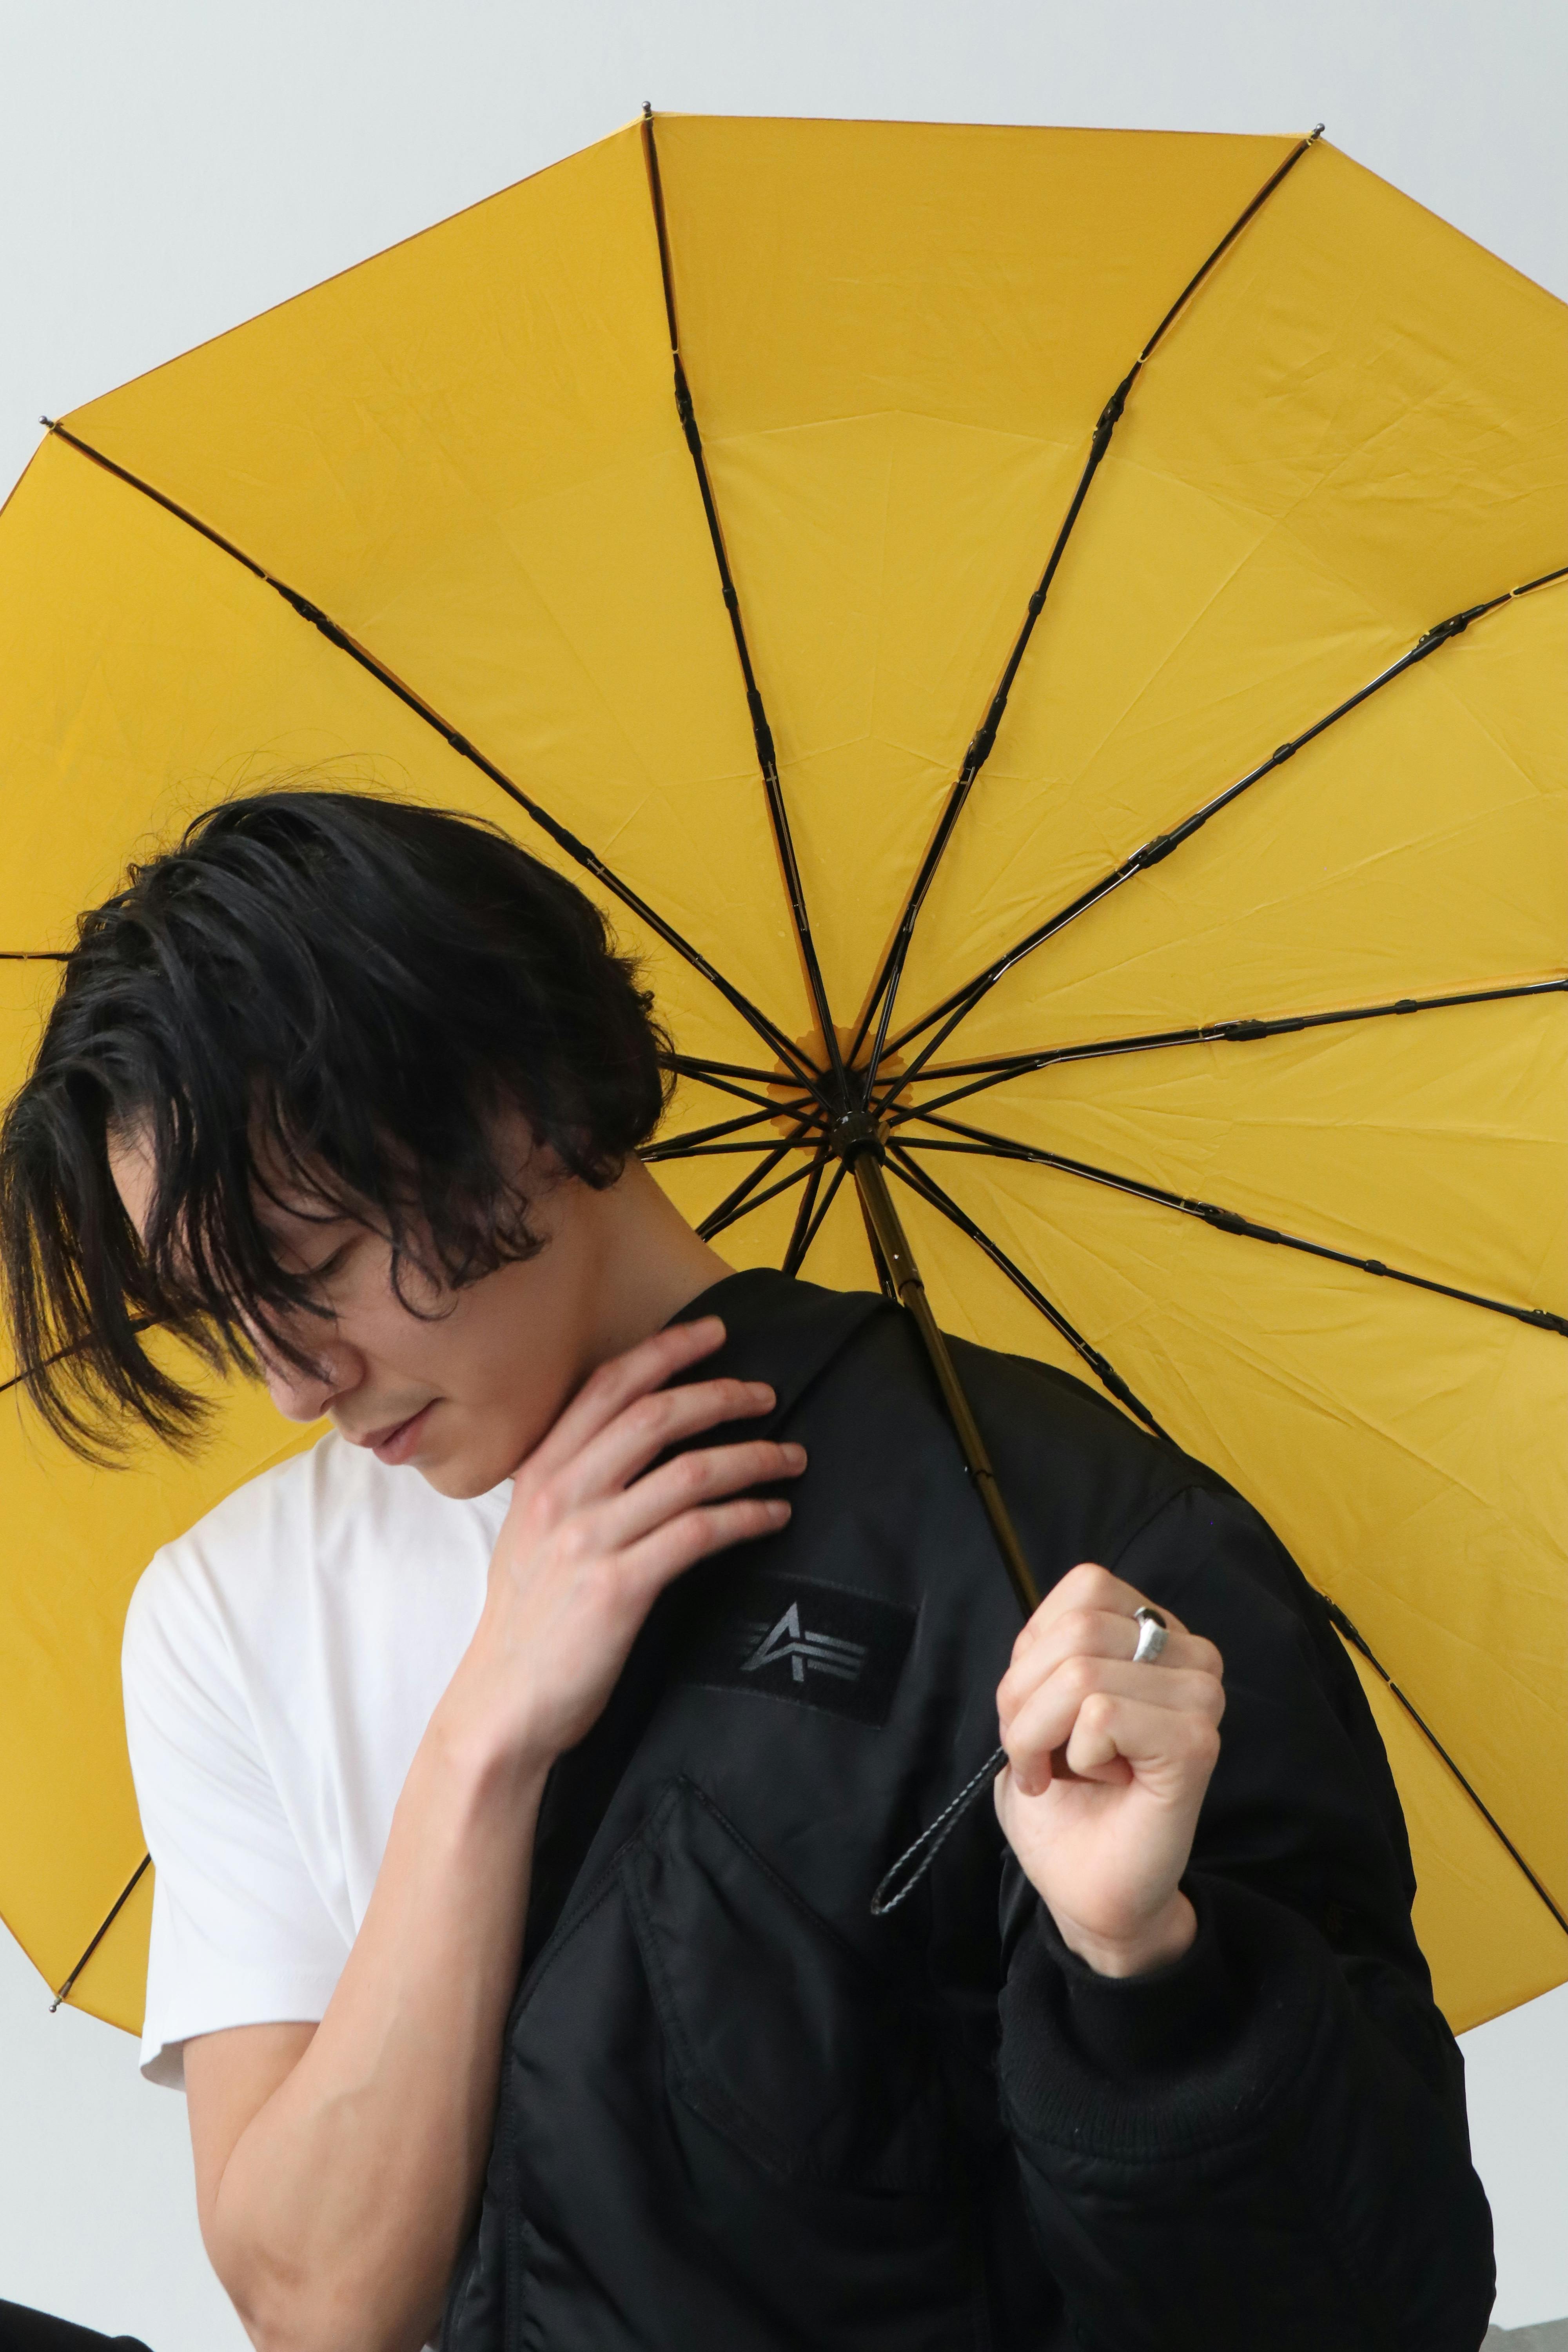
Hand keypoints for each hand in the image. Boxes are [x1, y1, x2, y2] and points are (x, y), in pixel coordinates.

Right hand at [436, 1316, 803, 1779]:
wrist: (503, 1706)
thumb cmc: (526, 1623)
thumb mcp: (528, 1535)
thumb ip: (568, 1484)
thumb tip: (626, 1444)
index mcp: (539, 1474)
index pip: (608, 1387)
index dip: (666, 1351)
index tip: (714, 1334)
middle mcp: (562, 1496)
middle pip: (655, 1416)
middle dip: (721, 1395)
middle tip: (766, 1394)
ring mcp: (590, 1540)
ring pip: (690, 1471)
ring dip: (753, 1457)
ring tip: (791, 1458)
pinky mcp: (619, 1588)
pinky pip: (699, 1532)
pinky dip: (747, 1515)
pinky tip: (775, 1514)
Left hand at [993, 1562, 1223, 1976]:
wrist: (1091, 1890)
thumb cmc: (1066, 1800)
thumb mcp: (1035, 1703)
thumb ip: (1048, 1651)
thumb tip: (1045, 1631)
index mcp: (1157, 1634)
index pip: (1086, 1587)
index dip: (1035, 1649)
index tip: (1037, 1710)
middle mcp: (1192, 1656)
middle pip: (1076, 1629)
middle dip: (1024, 1698)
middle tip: (1038, 1753)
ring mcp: (1201, 1699)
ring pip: (1080, 1671)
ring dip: (1041, 1732)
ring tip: (1067, 1770)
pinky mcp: (1196, 1744)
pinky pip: (1101, 1715)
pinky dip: (1075, 1754)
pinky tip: (1100, 1781)